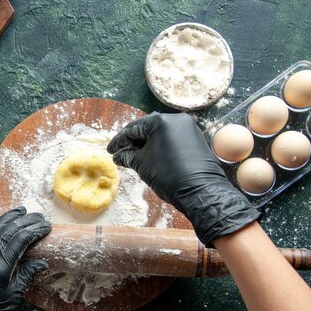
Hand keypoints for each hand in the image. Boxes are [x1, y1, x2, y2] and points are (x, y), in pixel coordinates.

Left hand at [0, 207, 50, 310]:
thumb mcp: (14, 297)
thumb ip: (26, 275)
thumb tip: (42, 262)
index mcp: (2, 266)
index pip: (21, 240)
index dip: (35, 231)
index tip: (47, 226)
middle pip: (9, 230)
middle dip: (25, 221)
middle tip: (38, 216)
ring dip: (7, 217)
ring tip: (20, 210)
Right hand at [107, 112, 259, 245]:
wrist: (200, 191)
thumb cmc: (168, 175)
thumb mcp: (142, 165)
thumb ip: (128, 156)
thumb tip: (118, 156)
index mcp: (160, 121)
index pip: (133, 129)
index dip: (119, 141)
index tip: (110, 151)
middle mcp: (176, 119)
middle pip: (148, 127)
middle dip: (133, 140)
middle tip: (121, 151)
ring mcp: (188, 127)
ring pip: (161, 132)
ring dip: (147, 142)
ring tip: (135, 155)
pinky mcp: (195, 137)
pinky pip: (172, 137)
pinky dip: (160, 144)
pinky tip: (152, 154)